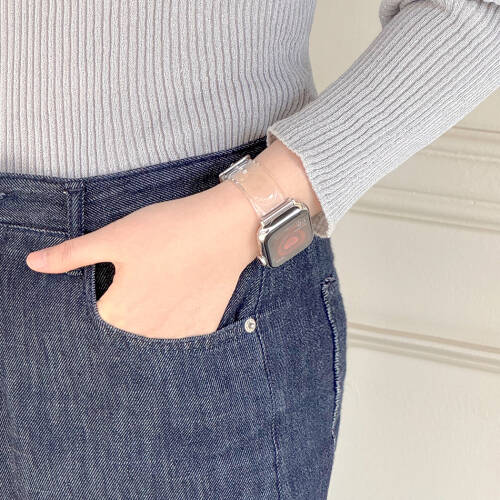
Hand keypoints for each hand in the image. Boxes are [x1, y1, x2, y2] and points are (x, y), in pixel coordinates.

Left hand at [26, 180, 259, 338]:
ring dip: (152, 316)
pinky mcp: (203, 326)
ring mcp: (178, 333)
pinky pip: (182, 331)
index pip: (93, 321)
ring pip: (153, 333)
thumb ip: (72, 255)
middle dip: (125, 308)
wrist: (225, 228)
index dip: (98, 299)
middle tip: (143, 278)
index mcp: (120, 312)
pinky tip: (184, 293)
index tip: (110, 283)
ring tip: (164, 284)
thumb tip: (34, 263)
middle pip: (123, 330)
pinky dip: (178, 318)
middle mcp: (147, 331)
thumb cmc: (168, 229)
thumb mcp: (114, 237)